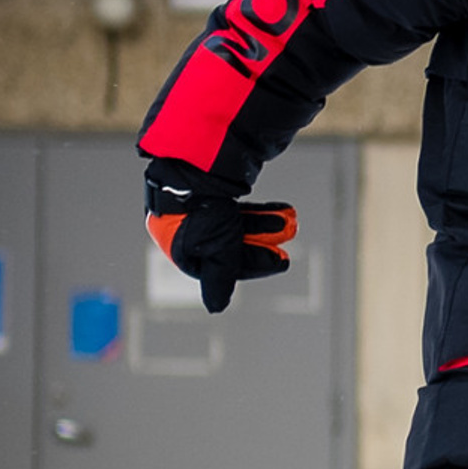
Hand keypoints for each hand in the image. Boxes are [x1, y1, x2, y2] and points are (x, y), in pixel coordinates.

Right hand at [144, 165, 295, 312]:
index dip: (255, 263)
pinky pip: (237, 206)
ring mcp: (197, 206)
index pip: (220, 265)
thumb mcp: (216, 249)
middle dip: (264, 240)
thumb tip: (216, 307)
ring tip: (290, 220)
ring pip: (238, 223)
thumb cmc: (202, 209)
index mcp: (178, 244)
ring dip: (266, 224)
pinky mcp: (210, 188)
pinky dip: (259, 210)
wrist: (199, 161)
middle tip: (290, 233)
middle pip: (232, 243)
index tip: (282, 261)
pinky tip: (281, 210)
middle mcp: (184, 226)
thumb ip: (219, 277)